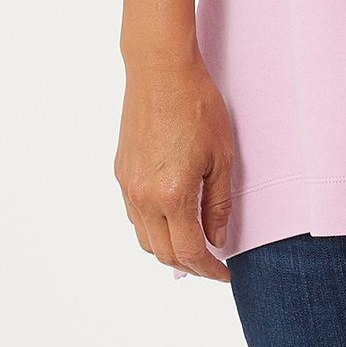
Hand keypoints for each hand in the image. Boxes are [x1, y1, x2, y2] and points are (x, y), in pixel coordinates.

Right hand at [114, 53, 234, 278]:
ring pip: (145, 239)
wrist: (160, 71)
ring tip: (193, 245)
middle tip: (212, 264)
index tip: (224, 275)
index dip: (208, 270)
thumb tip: (217, 239)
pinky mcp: (121, 172)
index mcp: (172, 196)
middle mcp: (144, 197)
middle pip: (163, 253)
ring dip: (167, 250)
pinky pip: (134, 216)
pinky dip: (153, 228)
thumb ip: (218, 204)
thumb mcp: (221, 157)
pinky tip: (171, 219)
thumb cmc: (197, 106)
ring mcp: (128, 186)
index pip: (189, 252)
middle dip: (188, 266)